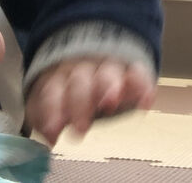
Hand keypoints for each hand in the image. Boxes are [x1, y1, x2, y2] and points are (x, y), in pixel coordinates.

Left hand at [27, 56, 155, 145]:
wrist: (91, 52)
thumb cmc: (68, 87)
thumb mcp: (49, 100)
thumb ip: (46, 119)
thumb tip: (48, 138)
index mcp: (58, 78)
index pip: (52, 92)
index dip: (52, 112)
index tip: (54, 131)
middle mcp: (82, 70)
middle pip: (80, 84)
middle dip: (80, 104)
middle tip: (80, 127)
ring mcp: (107, 67)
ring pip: (107, 74)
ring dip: (109, 87)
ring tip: (111, 103)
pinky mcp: (130, 68)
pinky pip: (138, 73)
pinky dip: (143, 86)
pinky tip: (145, 101)